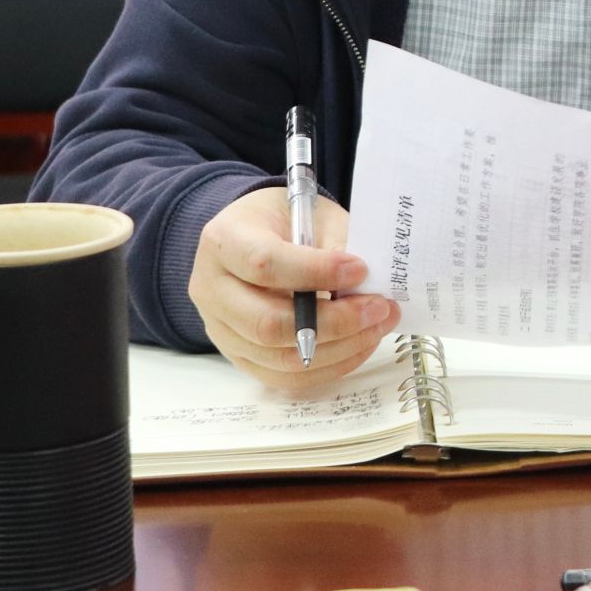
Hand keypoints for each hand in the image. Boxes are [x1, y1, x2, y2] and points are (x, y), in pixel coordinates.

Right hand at [189, 187, 398, 391]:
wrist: (254, 236)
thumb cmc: (285, 220)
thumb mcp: (311, 214)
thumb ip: (335, 243)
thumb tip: (365, 285)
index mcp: (224, 242)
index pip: (265, 264)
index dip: (316, 271)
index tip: (360, 270)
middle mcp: (212, 290)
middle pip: (268, 323)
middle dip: (334, 322)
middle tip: (378, 308)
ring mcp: (221, 330)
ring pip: (280, 358)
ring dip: (340, 348)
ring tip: (378, 325)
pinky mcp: (239, 356)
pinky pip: (285, 376)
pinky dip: (329, 366)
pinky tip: (359, 344)